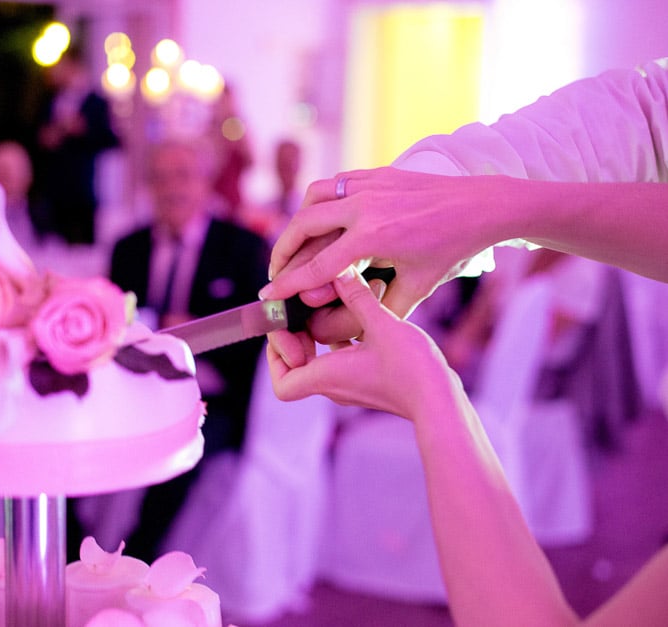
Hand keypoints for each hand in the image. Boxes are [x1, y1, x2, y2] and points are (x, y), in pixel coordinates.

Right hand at [262, 167, 502, 319]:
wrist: (480, 206)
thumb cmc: (450, 249)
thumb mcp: (417, 288)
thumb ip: (379, 309)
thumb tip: (349, 332)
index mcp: (374, 238)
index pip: (318, 265)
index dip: (289, 283)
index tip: (268, 294)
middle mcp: (365, 207)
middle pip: (303, 226)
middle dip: (282, 250)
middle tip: (275, 271)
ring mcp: (369, 186)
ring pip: (313, 198)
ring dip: (297, 221)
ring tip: (292, 244)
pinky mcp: (376, 174)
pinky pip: (334, 185)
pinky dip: (319, 202)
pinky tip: (319, 220)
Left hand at [267, 265, 457, 419]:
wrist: (442, 401)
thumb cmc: (412, 371)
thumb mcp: (382, 324)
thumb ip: (356, 296)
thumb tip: (337, 270)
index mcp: (327, 378)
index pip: (282, 384)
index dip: (276, 358)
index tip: (286, 329)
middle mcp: (334, 386)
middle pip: (296, 368)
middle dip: (295, 337)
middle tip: (305, 310)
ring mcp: (351, 385)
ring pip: (319, 361)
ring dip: (318, 334)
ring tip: (330, 305)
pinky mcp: (367, 380)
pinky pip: (340, 359)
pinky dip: (339, 339)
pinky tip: (356, 315)